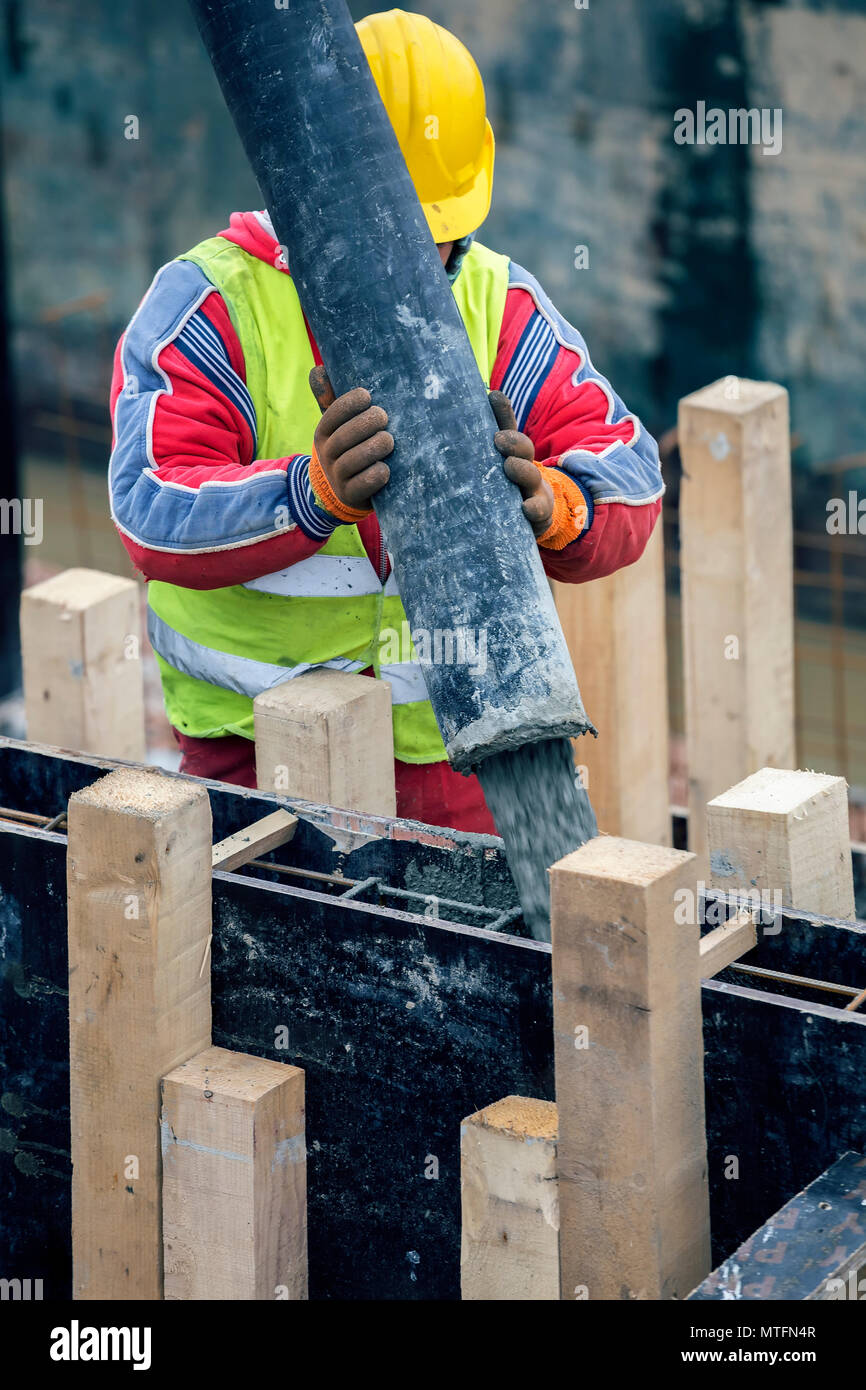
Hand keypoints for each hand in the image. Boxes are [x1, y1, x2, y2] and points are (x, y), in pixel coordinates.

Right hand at [309, 365, 393, 512]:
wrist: (338, 492)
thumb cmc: (345, 449)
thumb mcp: (336, 426)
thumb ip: (330, 400)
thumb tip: (319, 368)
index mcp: (323, 434)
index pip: (332, 416)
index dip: (349, 404)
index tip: (367, 396)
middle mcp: (327, 455)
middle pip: (344, 438)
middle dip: (365, 424)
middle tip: (384, 417)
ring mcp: (337, 478)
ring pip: (352, 461)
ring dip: (373, 448)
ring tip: (389, 440)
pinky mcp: (350, 496)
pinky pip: (361, 486)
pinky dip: (374, 476)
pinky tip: (385, 468)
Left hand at [489, 391, 553, 536]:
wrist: (535, 516)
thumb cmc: (508, 486)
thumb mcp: (499, 461)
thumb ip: (491, 433)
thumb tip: (481, 399)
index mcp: (513, 455)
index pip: (508, 429)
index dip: (503, 413)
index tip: (493, 398)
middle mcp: (526, 470)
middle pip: (524, 451)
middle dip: (514, 443)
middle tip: (499, 439)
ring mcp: (534, 492)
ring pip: (531, 479)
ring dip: (522, 471)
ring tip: (511, 465)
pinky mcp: (539, 517)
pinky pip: (538, 513)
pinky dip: (533, 509)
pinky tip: (526, 508)